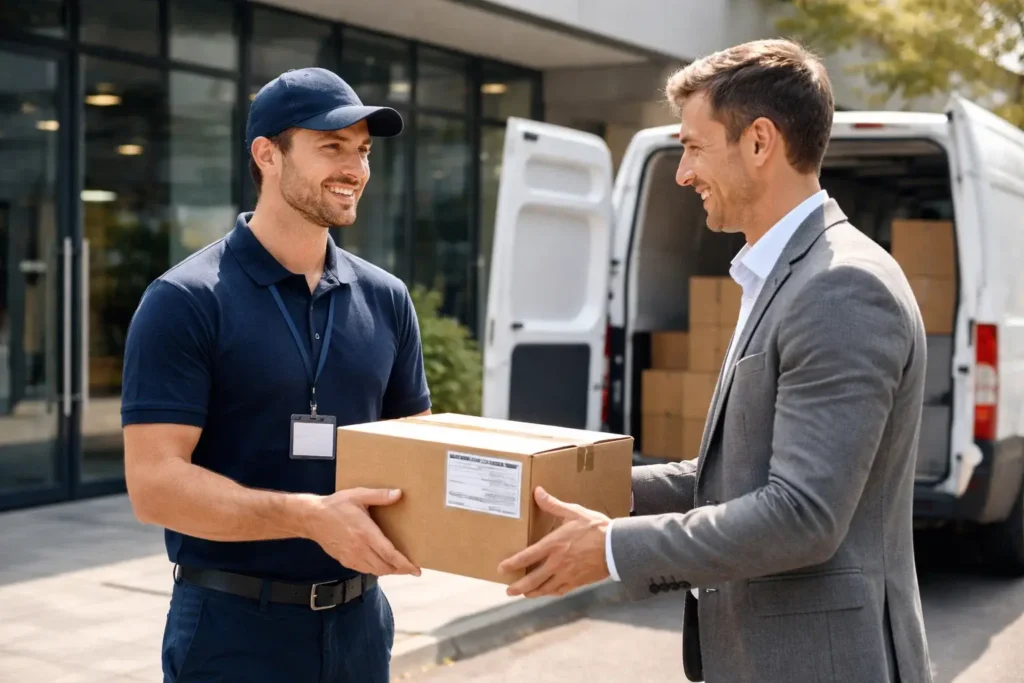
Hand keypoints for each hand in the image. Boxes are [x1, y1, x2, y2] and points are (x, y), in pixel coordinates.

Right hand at [306, 488, 420, 576]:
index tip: (416, 570)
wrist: (311, 518)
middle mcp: (359, 549)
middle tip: (411, 568)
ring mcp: (351, 557)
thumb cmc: (335, 505)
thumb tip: (398, 494)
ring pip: (375, 571)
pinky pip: (363, 570)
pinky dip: (375, 570)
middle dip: (400, 570)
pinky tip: (380, 564)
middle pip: (385, 567)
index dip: (404, 564)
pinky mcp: (344, 560)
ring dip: (388, 571)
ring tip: (398, 567)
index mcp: (366, 534)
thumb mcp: (358, 495)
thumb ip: (379, 496)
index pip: (390, 555)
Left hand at [497, 486, 609, 597]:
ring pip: (545, 589)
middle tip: (508, 590)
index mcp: (554, 545)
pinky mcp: (578, 582)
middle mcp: (557, 563)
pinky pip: (559, 591)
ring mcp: (567, 575)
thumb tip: (537, 492)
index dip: (512, 564)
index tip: (501, 569)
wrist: (617, 547)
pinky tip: (547, 592)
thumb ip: (553, 504)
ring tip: (524, 594)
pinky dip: (550, 593)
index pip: (527, 557)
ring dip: (532, 592)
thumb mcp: (574, 512)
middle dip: (518, 586)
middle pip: (532, 580)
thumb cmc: (596, 528)